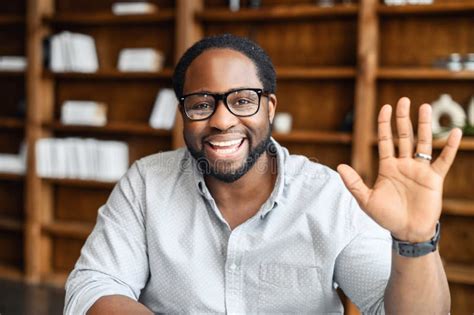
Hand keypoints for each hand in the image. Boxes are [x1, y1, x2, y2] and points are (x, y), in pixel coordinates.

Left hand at [337, 97, 461, 241]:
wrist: (407, 232)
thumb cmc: (386, 217)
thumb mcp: (366, 200)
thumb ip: (353, 183)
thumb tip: (339, 166)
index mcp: (387, 167)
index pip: (385, 140)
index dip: (384, 124)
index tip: (385, 107)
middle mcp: (403, 164)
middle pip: (403, 136)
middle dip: (402, 119)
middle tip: (403, 100)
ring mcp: (419, 170)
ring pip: (422, 143)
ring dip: (424, 126)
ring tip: (424, 107)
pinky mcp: (434, 178)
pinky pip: (443, 160)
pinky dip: (449, 147)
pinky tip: (453, 132)